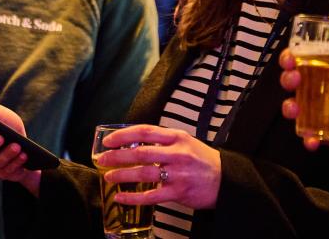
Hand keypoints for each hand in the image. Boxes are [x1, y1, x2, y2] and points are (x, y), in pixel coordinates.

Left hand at [95, 125, 220, 209]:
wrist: (226, 180)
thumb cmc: (202, 160)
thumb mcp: (185, 142)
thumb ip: (163, 141)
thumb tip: (134, 142)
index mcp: (177, 137)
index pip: (145, 132)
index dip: (124, 135)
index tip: (108, 140)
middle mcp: (177, 153)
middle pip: (141, 152)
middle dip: (118, 156)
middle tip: (103, 158)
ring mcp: (178, 173)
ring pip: (144, 173)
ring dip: (122, 175)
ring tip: (108, 177)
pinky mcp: (179, 192)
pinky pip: (151, 196)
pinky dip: (133, 197)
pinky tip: (121, 197)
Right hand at [279, 51, 328, 176]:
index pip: (306, 58)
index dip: (292, 56)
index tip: (291, 58)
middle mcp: (323, 89)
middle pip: (295, 81)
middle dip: (288, 79)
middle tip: (294, 79)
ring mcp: (323, 112)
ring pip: (296, 108)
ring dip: (290, 108)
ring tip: (295, 110)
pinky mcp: (328, 133)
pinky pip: (311, 135)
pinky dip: (308, 139)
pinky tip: (312, 141)